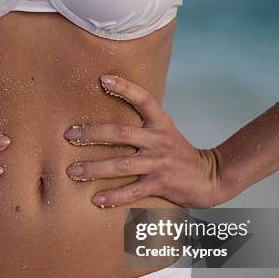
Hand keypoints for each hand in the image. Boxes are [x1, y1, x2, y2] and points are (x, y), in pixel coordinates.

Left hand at [64, 75, 222, 208]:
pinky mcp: (160, 184)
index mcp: (161, 124)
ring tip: (72, 171)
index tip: (102, 79)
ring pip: (121, 165)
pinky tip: (96, 198)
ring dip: (94, 168)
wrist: (210, 177)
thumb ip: (143, 125)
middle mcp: (159, 140)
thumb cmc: (180, 154)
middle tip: (68, 136)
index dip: (124, 87)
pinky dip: (113, 196)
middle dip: (91, 134)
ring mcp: (159, 163)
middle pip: (121, 133)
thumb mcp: (165, 132)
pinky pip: (132, 191)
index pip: (143, 99)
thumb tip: (109, 122)